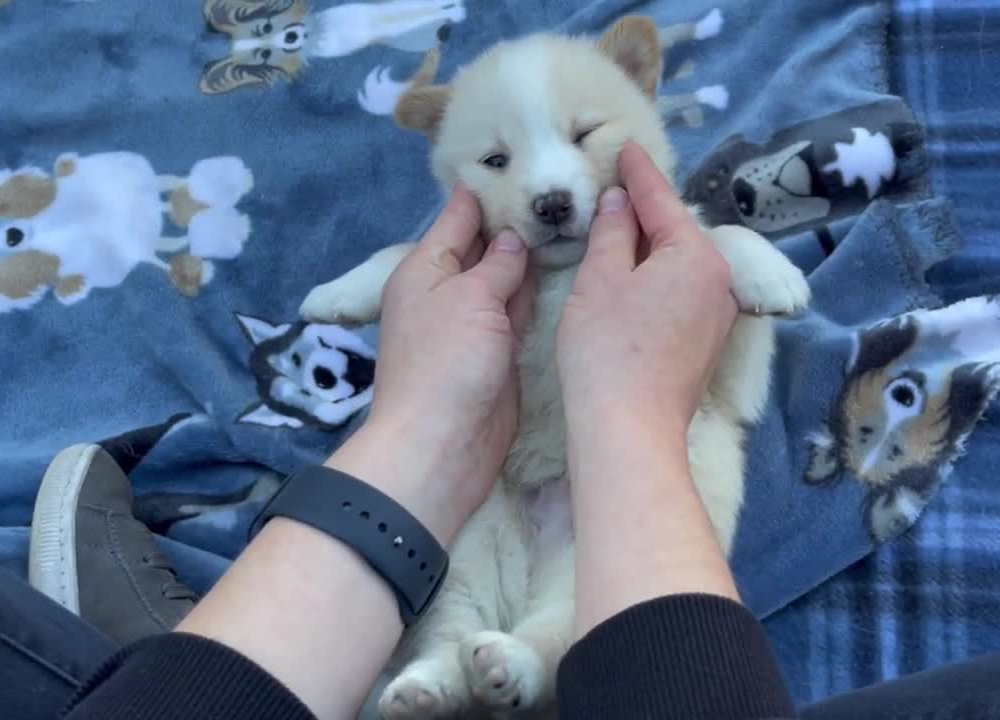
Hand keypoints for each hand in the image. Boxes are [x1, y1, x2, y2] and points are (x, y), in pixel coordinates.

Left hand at [328, 186, 533, 545]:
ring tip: (573, 217)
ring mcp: (474, 322)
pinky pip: (519, 310)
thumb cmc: (446, 363)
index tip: (528, 160)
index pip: (459, 215)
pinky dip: (536, 291)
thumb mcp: (470, 299)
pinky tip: (568, 267)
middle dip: (517, 220)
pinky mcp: (499, 351)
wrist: (442, 445)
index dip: (489, 189)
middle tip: (565, 187)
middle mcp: (448, 290)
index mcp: (426, 268)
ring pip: (505, 277)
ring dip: (531, 255)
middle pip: (484, 244)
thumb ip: (497, 264)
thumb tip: (514, 237)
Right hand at [557, 142, 737, 440]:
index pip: (662, 200)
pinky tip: (632, 276)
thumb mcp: (601, 280)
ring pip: (680, 264)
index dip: (639, 172)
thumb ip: (613, 232)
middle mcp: (719, 280)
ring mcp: (717, 315)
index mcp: (697, 255)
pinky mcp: (705, 343)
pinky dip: (657, 277)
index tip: (627, 147)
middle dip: (646, 210)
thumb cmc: (608, 352)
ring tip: (618, 227)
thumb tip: (621, 202)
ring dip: (650, 246)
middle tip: (617, 183)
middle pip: (677, 232)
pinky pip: (682, 292)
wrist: (630, 430)